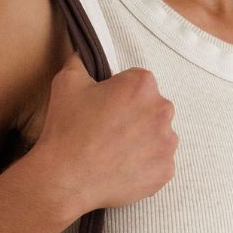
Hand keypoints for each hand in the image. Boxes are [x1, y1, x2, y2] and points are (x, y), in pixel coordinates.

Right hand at [32, 51, 178, 214]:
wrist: (66, 178)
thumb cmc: (67, 129)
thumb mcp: (67, 81)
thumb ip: (82, 61)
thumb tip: (84, 54)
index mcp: (142, 84)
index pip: (138, 82)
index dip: (119, 95)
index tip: (104, 109)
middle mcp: (162, 110)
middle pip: (152, 108)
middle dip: (135, 117)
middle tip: (108, 132)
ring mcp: (166, 143)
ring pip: (158, 136)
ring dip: (142, 140)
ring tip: (115, 151)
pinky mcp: (165, 170)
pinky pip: (159, 163)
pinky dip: (145, 165)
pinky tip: (122, 167)